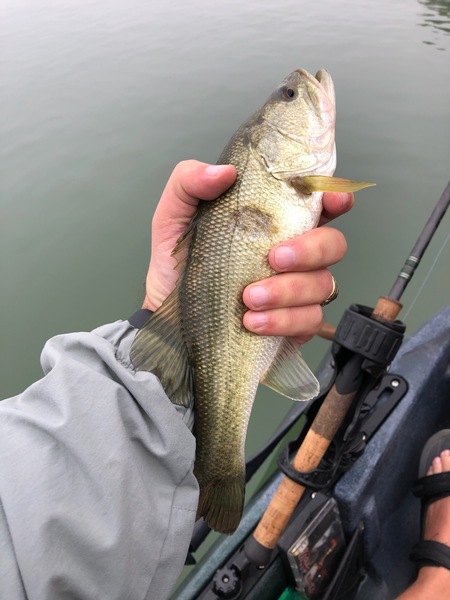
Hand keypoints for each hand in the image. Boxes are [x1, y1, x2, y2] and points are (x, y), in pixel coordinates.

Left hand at [143, 161, 352, 343]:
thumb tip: (225, 172)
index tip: (332, 200)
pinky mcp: (295, 324)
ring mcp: (298, 291)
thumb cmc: (178, 267)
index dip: (335, 198)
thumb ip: (188, 182)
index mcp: (274, 223)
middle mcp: (294, 254)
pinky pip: (309, 320)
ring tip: (248, 298)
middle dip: (310, 250)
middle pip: (333, 244)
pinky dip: (282, 320)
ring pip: (322, 285)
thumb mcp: (173, 219)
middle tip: (274, 258)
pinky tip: (252, 322)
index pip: (320, 204)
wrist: (170, 321)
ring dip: (287, 290)